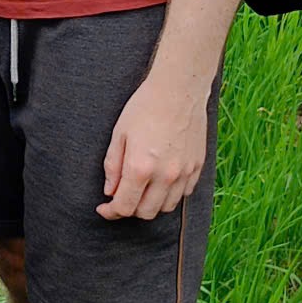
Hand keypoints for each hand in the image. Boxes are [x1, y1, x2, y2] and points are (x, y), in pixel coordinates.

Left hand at [99, 69, 209, 220]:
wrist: (179, 90)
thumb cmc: (145, 107)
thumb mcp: (119, 134)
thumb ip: (113, 166)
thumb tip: (110, 191)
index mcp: (140, 168)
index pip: (124, 206)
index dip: (111, 212)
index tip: (104, 208)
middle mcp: (165, 176)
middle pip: (146, 213)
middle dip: (130, 209)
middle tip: (121, 196)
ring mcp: (184, 173)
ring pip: (166, 207)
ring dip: (150, 204)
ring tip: (141, 189)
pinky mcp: (197, 167)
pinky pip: (183, 194)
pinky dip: (169, 194)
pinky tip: (160, 181)